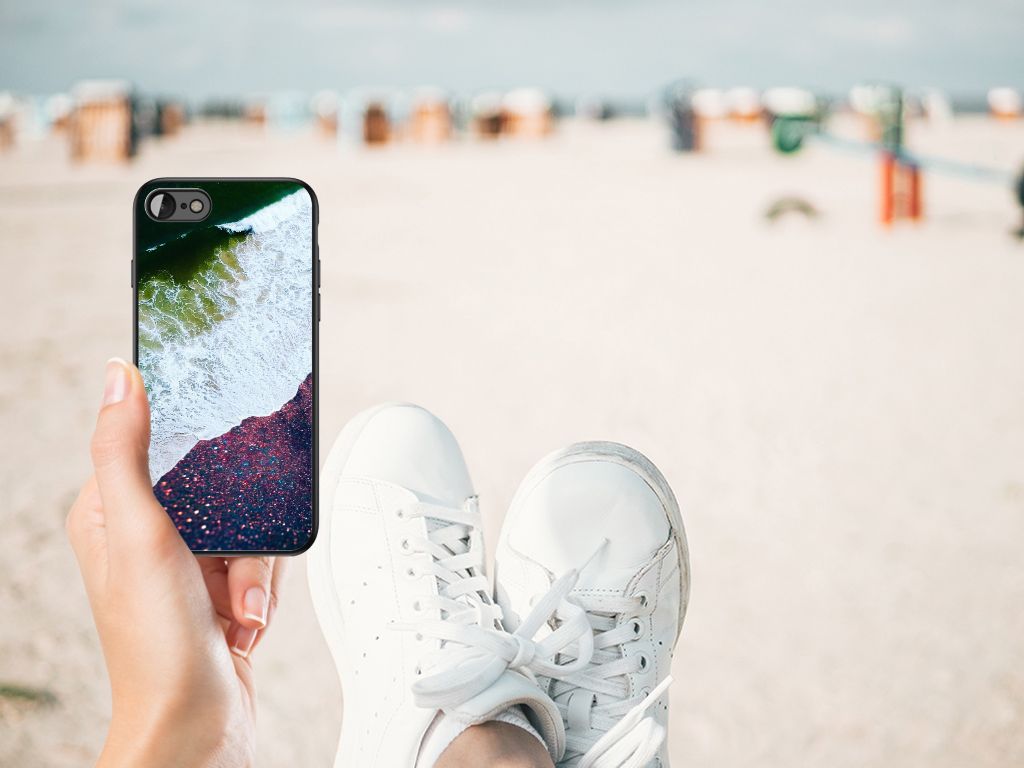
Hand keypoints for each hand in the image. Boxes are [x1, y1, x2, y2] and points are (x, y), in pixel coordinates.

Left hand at [66, 358, 285, 766]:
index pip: (155, 443)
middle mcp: (146, 535)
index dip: (193, 444)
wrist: (197, 726)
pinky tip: (244, 621)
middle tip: (228, 569)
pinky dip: (262, 590)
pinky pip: (261, 561)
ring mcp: (185, 564)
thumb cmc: (156, 645)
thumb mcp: (139, 534)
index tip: (222, 450)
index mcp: (110, 512)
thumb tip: (119, 375)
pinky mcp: (218, 589)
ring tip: (237, 607)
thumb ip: (124, 451)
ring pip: (249, 524)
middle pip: (220, 485)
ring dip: (254, 570)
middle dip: (242, 531)